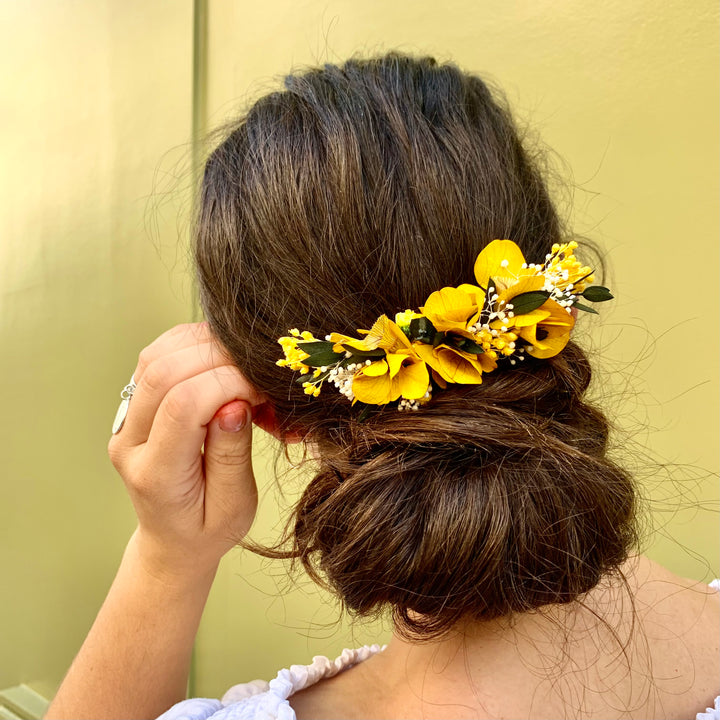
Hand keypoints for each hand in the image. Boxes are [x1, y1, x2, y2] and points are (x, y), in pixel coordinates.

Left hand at [107, 322, 263, 579]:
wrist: (174, 537)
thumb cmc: (209, 528)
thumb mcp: (235, 506)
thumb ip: (232, 456)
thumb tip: (235, 403)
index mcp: (155, 474)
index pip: (183, 406)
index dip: (228, 384)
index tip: (263, 391)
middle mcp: (129, 441)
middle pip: (164, 372)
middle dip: (221, 361)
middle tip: (258, 376)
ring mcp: (125, 419)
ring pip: (156, 356)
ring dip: (205, 347)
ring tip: (242, 367)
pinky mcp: (134, 403)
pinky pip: (156, 355)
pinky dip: (192, 345)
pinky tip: (221, 359)